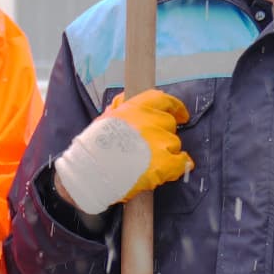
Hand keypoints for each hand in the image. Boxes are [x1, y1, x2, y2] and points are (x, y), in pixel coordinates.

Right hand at [49, 89, 192, 219]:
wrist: (92, 172)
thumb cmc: (94, 147)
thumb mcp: (104, 118)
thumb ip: (119, 108)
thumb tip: (125, 101)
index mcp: (137, 108)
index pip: (164, 100)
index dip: (175, 108)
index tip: (181, 115)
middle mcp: (152, 121)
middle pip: (169, 124)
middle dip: (163, 134)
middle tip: (151, 146)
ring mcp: (161, 142)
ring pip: (174, 143)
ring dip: (167, 151)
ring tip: (151, 161)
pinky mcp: (166, 163)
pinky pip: (182, 162)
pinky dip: (180, 164)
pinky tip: (173, 168)